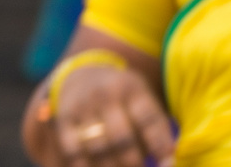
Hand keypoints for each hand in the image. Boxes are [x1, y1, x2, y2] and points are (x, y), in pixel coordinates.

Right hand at [48, 65, 174, 166]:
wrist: (85, 74)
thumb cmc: (124, 97)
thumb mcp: (143, 99)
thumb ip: (157, 129)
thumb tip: (167, 162)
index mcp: (131, 88)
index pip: (147, 118)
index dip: (159, 144)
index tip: (166, 163)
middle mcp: (104, 95)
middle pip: (121, 137)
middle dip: (133, 161)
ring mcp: (81, 106)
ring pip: (98, 148)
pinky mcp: (64, 119)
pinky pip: (73, 151)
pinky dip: (85, 166)